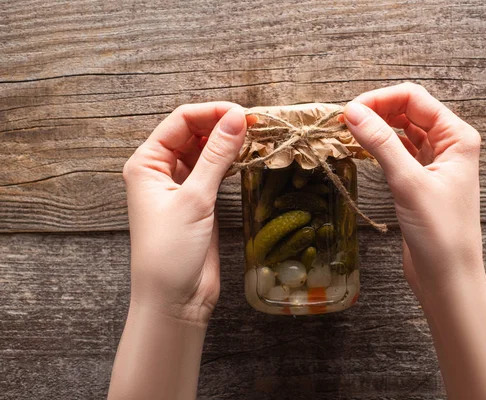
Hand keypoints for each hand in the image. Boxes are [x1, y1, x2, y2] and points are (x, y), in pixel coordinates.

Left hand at [123, 102, 246, 324]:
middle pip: (193, 133)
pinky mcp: (198, 201)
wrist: (173, 299)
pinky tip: (248, 156)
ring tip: (257, 137)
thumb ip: (216, 156)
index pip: (180, 122)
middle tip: (256, 125)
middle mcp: (160, 170)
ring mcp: (180, 186)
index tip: (244, 114)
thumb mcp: (194, 199)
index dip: (211, 113)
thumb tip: (237, 119)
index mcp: (146, 163)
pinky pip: (214, 171)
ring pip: (205, 151)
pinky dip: (230, 161)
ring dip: (228, 142)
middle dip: (221, 125)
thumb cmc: (170, 251)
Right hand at [343, 83, 482, 300]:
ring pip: (401, 131)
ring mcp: (434, 163)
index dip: (380, 99)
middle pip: (408, 110)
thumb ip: (381, 143)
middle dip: (377, 110)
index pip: (415, 98)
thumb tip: (353, 112)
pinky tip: (362, 148)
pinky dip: (379, 147)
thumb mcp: (408, 182)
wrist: (448, 278)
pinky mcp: (420, 181)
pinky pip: (398, 152)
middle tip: (344, 121)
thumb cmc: (440, 233)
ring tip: (348, 132)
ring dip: (377, 127)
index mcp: (457, 137)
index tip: (349, 111)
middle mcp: (449, 145)